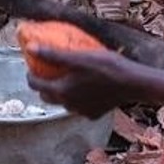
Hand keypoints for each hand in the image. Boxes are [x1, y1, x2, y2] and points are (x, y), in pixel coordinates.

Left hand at [24, 47, 149, 118]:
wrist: (133, 83)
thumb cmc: (106, 67)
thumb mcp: (78, 57)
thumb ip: (53, 54)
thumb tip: (31, 48)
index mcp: (61, 91)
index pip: (36, 85)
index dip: (31, 75)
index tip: (32, 66)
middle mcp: (68, 105)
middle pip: (47, 96)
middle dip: (43, 85)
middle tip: (47, 72)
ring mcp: (81, 111)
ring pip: (63, 102)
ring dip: (60, 92)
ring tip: (66, 78)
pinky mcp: (94, 114)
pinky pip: (79, 106)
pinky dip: (77, 97)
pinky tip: (84, 87)